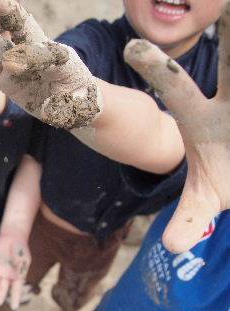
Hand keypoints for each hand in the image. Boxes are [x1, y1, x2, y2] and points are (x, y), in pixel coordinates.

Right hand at [0, 0, 100, 128]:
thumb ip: (52, 66)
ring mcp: (10, 63)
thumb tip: (30, 61)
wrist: (75, 104)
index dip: (2, 7)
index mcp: (39, 42)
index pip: (18, 20)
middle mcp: (21, 49)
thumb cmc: (78, 87)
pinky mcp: (3, 78)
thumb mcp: (69, 74)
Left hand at [0, 232, 29, 308]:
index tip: (14, 307)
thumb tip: (17, 278)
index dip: (15, 298)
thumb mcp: (23, 260)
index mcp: (16, 276)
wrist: (13, 237)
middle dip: (0, 294)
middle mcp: (5, 275)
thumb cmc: (21, 249)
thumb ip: (20, 269)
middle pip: (2, 287)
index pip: (16, 290)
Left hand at [123, 2, 229, 252]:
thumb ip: (190, 219)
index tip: (131, 47)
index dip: (156, 71)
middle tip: (222, 2)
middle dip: (229, 32)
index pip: (175, 91)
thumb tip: (171, 246)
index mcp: (202, 118)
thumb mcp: (208, 201)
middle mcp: (229, 101)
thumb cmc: (226, 181)